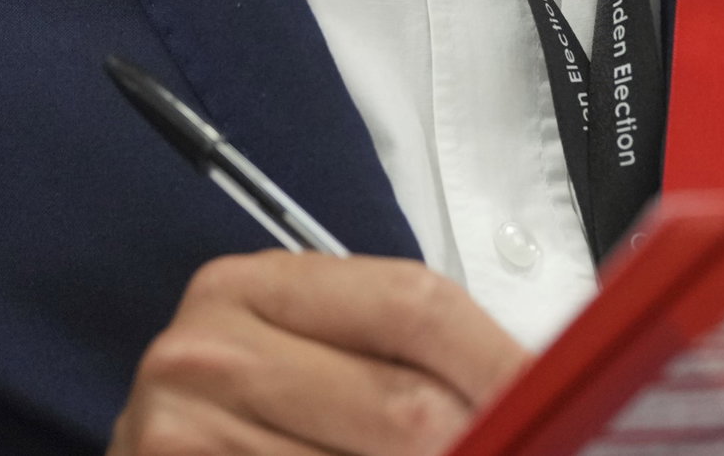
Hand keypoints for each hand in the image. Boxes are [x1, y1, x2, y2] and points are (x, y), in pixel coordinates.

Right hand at [108, 252, 526, 455]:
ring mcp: (180, 431)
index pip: (417, 307)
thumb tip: (542, 385)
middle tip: (519, 446)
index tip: (558, 398)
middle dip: (477, 440)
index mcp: (260, 284)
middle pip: (402, 406)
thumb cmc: (262, 405)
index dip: (500, 363)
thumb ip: (421, 355)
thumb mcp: (329, 351)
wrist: (165, 455)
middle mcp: (210, 347)